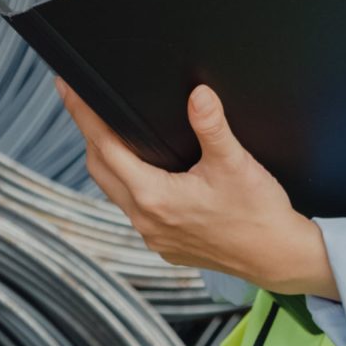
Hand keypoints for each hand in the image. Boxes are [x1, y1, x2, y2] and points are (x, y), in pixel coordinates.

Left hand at [56, 80, 338, 297]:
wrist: (278, 257)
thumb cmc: (259, 213)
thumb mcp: (235, 163)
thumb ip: (212, 125)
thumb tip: (197, 93)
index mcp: (154, 198)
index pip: (104, 147)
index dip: (82, 114)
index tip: (66, 87)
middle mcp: (146, 220)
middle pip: (100, 169)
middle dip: (89, 134)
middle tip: (81, 100)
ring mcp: (154, 236)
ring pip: (115, 190)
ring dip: (107, 160)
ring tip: (107, 130)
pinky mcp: (166, 243)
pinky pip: (134, 208)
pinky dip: (128, 183)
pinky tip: (141, 170)